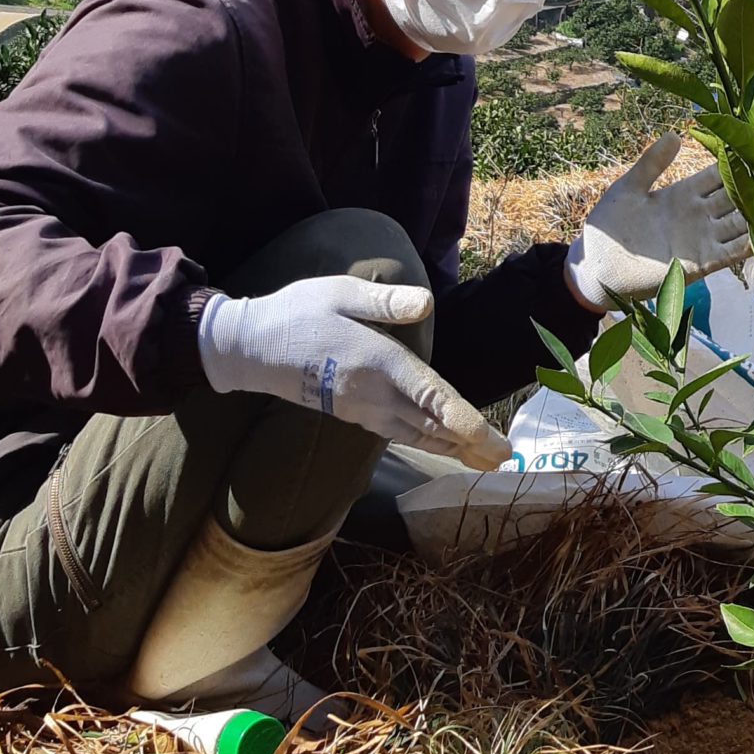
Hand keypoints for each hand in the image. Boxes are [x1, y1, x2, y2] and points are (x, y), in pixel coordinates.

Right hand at [197, 274, 506, 471]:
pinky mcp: (350, 413)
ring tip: (482, 459)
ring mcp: (360, 408)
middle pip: (431, 425)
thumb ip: (384, 301)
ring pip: (415, 433)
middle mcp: (373, 393)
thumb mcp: (339, 294)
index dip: (465, 421)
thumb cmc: (298, 313)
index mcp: (378, 363)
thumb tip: (425, 302)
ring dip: (451, 447)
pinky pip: (397, 432)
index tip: (493, 440)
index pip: (431, 397)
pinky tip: (439, 442)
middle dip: (470, 444)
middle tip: (505, 459)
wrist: (248, 348)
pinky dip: (425, 440)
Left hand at [566, 131, 751, 311]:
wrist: (598, 264)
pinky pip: (731, 252)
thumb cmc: (609, 225)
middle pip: (739, 197)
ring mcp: (702, 239)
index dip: (744, 163)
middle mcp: (699, 214)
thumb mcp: (629, 187)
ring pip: (742, 224)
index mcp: (684, 193)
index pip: (721, 174)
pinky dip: (750, 245)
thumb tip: (675, 133)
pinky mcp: (700, 263)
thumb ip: (652, 163)